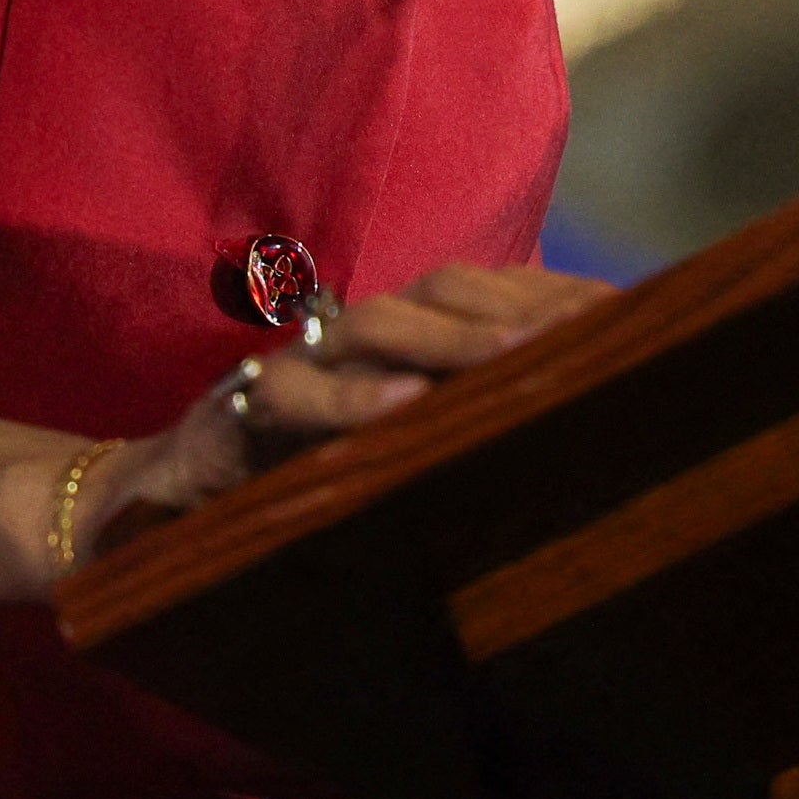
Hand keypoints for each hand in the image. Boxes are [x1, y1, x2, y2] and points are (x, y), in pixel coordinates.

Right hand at [74, 261, 609, 560]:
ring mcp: (295, 368)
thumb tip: (579, 434)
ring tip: (521, 352)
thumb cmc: (294, 482)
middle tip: (602, 327)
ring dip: (454, 338)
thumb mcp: (390, 456)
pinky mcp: (239, 414)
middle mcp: (350, 338)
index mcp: (396, 341)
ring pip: (378, 327)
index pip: (490, 293)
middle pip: (445, 291)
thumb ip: (460, 430)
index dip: (560, 293)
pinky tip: (405, 409)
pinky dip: (349, 401)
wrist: (156, 507)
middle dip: (525, 303)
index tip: (643, 310)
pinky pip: (293, 396)